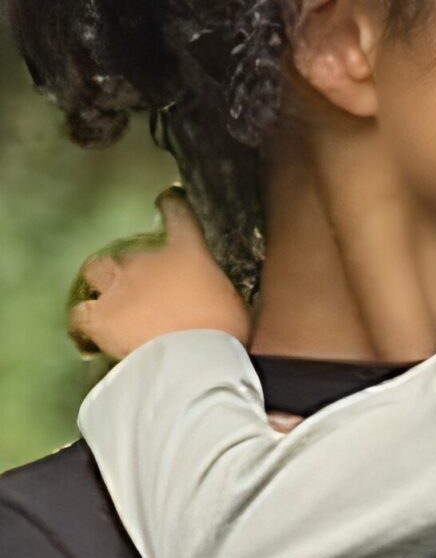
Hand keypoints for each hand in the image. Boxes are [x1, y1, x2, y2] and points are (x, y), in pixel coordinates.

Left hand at [68, 191, 247, 361]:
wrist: (192, 358)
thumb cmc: (224, 330)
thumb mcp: (233, 302)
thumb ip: (215, 289)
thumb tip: (213, 295)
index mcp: (187, 253)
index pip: (178, 215)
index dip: (172, 205)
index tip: (169, 199)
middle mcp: (147, 261)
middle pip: (130, 250)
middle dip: (134, 264)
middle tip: (142, 284)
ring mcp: (118, 287)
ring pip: (96, 270)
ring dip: (101, 281)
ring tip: (106, 297)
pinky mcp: (99, 317)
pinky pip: (79, 314)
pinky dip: (82, 323)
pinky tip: (88, 335)